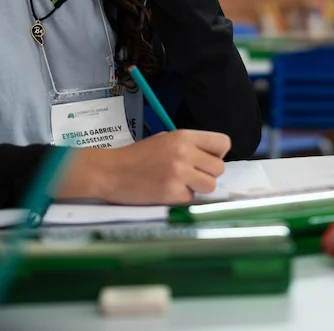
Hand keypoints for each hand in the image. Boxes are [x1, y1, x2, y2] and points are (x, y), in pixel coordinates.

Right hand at [56, 129, 230, 203]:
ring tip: (180, 185)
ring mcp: (179, 173)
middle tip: (190, 176)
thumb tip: (211, 156)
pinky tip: (166, 192)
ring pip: (210, 185)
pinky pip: (191, 199)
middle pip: (219, 168)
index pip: (223, 143)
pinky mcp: (172, 193)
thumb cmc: (137, 155)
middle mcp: (185, 152)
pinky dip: (181, 199)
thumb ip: (189, 146)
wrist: (110, 171)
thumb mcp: (165, 139)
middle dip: (207, 174)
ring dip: (198, 188)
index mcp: (184, 136)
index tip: (205, 160)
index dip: (218, 154)